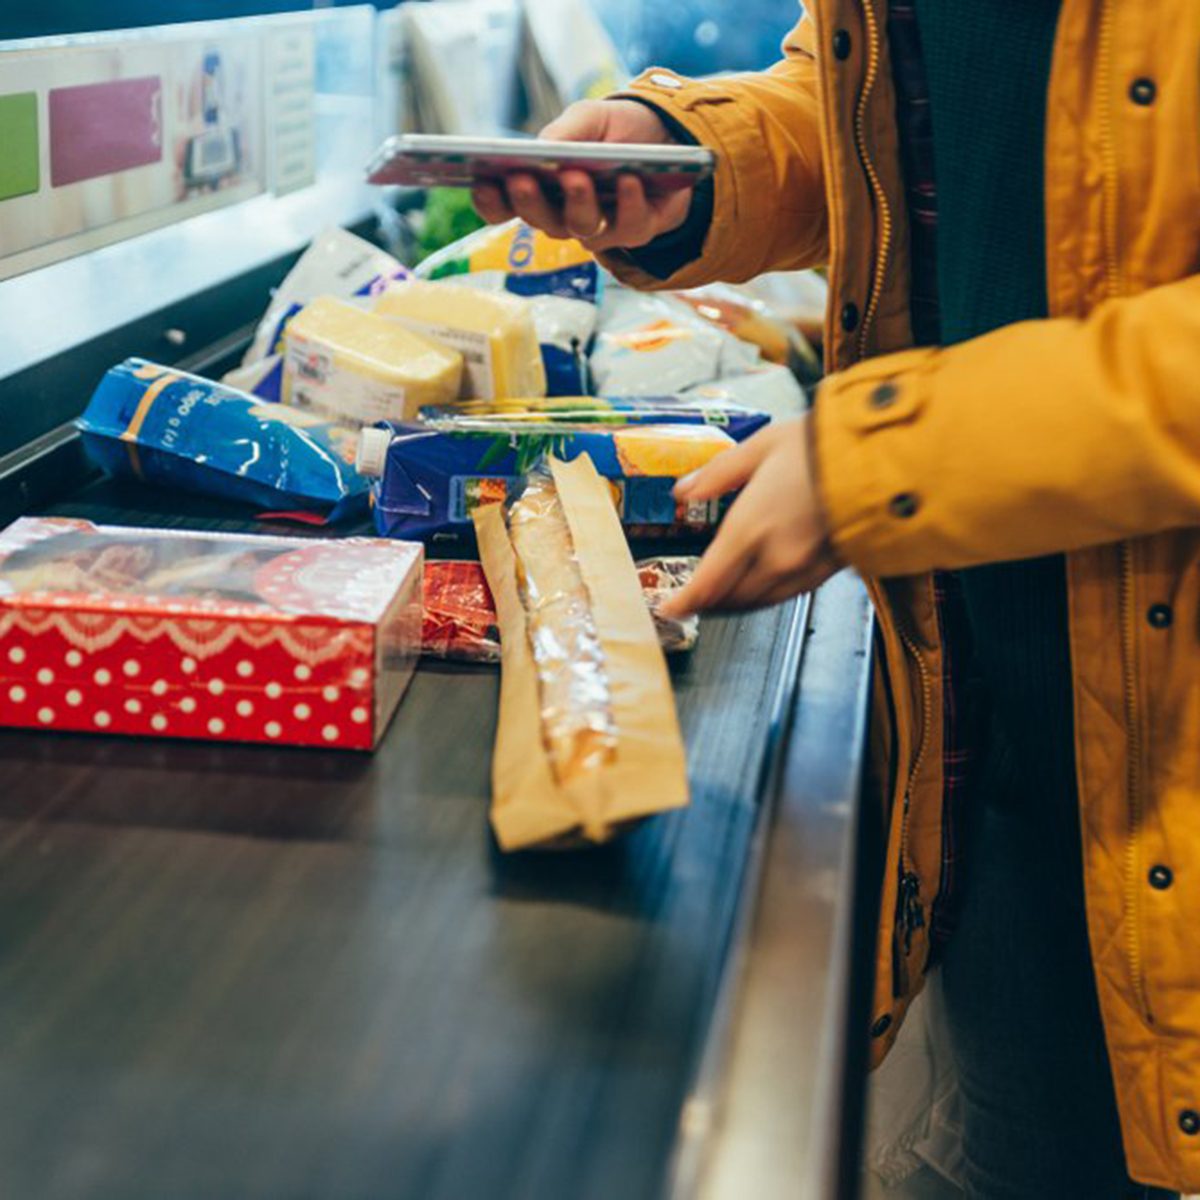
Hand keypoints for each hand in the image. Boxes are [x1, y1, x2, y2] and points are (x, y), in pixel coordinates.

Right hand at [471, 100, 694, 252]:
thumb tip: (541, 150)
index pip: (505, 206)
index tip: (480, 184)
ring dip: (577, 204)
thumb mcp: (588, 118)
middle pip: (540, 220)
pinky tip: (628, 182)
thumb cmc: (617, 131)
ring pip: (581, 228)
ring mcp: (600, 227)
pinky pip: (628, 227)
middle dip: (530, 202)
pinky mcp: (636, 230)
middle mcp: (565, 215)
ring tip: (576, 177)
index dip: (491, 202)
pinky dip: (628, 204)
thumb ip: (565, 132)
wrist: (670, 137)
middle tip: (522, 180)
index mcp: (542, 189)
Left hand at [659, 419, 839, 617]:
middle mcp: (776, 557)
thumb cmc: (823, 446)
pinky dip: (765, 596)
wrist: (884, 456)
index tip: (668, 609)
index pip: (707, 581)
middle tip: (691, 599)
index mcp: (751, 527)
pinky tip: (759, 585)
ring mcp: (804, 568)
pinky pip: (786, 595)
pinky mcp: (827, 571)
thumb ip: (717, 475)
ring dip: (734, 603)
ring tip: (720, 596)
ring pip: (758, 602)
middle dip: (707, 601)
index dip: (684, 601)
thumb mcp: (760, 447)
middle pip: (729, 597)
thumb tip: (684, 491)